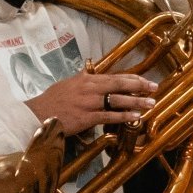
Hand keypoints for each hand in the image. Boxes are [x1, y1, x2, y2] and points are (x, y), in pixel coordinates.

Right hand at [31, 67, 162, 135]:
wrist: (37, 115)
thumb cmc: (52, 101)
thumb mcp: (68, 84)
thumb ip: (82, 81)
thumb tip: (91, 75)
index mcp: (86, 79)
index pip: (114, 76)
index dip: (132, 78)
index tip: (145, 80)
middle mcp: (90, 88)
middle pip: (119, 84)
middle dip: (139, 86)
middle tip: (154, 87)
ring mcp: (89, 103)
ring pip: (118, 100)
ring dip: (136, 101)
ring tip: (150, 103)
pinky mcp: (87, 117)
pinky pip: (110, 116)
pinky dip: (124, 117)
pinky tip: (135, 117)